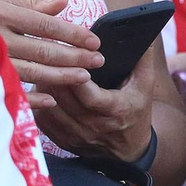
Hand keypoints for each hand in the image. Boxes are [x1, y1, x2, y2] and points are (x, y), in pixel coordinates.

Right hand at [0, 0, 102, 108]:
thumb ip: (32, 3)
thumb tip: (64, 2)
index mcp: (1, 13)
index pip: (46, 26)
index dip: (73, 34)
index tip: (94, 42)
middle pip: (42, 50)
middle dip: (74, 57)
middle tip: (98, 61)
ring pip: (30, 72)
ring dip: (60, 77)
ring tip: (83, 77)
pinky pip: (8, 90)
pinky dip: (30, 98)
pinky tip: (51, 100)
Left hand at [35, 45, 155, 161]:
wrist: (128, 150)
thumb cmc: (136, 111)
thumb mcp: (146, 86)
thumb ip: (143, 60)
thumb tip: (144, 35)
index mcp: (115, 111)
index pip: (90, 96)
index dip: (78, 78)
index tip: (73, 59)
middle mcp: (93, 126)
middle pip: (65, 100)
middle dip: (56, 76)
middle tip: (49, 54)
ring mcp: (75, 135)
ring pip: (50, 108)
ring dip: (44, 88)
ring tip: (43, 68)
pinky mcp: (61, 140)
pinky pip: (42, 120)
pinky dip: (40, 102)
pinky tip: (41, 88)